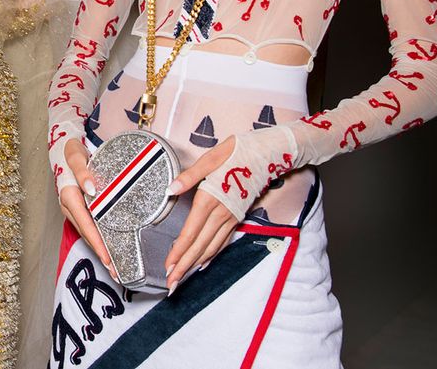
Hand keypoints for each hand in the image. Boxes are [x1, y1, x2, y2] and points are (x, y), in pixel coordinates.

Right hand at [57, 141, 116, 280]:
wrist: (63, 147)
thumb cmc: (70, 151)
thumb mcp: (75, 155)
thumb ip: (82, 171)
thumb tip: (91, 189)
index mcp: (68, 195)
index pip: (85, 223)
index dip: (97, 242)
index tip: (108, 257)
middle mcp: (68, 205)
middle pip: (86, 234)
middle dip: (100, 253)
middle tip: (115, 270)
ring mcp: (72, 208)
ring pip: (86, 233)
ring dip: (99, 250)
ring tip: (113, 266)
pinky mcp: (77, 208)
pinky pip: (87, 226)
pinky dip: (97, 239)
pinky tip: (106, 248)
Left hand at [164, 137, 238, 290]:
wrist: (269, 154)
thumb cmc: (238, 153)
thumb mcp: (211, 158)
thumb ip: (189, 176)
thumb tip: (170, 189)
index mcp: (210, 199)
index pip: (190, 233)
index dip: (178, 252)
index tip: (167, 267)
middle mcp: (221, 213)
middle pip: (199, 246)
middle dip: (184, 267)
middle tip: (171, 284)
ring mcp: (231, 217)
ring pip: (211, 247)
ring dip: (196, 264)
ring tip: (182, 277)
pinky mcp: (237, 216)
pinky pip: (223, 240)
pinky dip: (212, 254)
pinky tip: (203, 263)